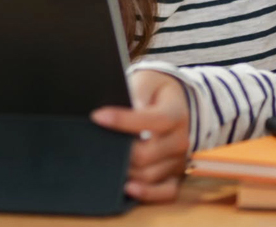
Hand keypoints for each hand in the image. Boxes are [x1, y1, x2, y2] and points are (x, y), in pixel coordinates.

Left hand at [90, 69, 190, 202]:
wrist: (179, 104)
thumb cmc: (157, 91)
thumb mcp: (149, 81)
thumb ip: (138, 92)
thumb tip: (128, 107)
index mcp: (175, 114)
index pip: (151, 120)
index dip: (123, 120)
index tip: (97, 116)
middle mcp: (180, 140)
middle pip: (146, 154)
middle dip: (118, 151)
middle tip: (95, 144)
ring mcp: (178, 160)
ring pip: (149, 174)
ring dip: (125, 172)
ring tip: (102, 163)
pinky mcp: (175, 175)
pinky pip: (166, 192)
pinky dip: (147, 194)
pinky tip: (127, 189)